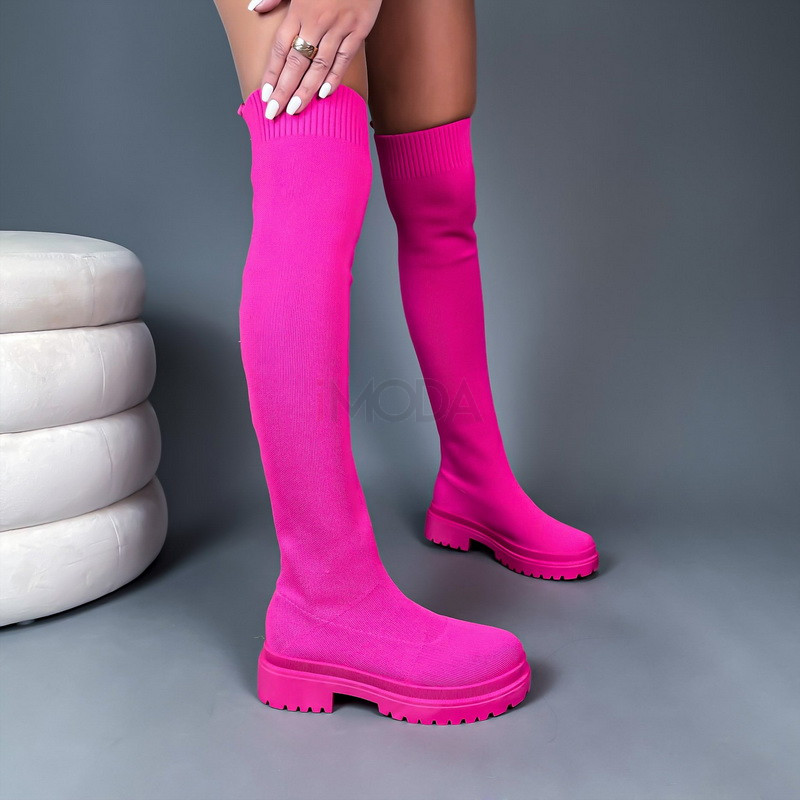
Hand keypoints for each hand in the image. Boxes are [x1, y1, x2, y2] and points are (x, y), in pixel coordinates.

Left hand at [248, 0, 380, 118]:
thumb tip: (254, 8)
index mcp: (299, 9)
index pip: (280, 47)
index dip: (272, 73)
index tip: (265, 94)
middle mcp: (317, 20)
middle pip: (296, 62)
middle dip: (284, 89)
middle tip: (274, 113)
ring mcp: (339, 26)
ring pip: (319, 65)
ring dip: (306, 90)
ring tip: (295, 110)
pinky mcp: (359, 29)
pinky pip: (344, 58)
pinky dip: (335, 77)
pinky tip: (324, 94)